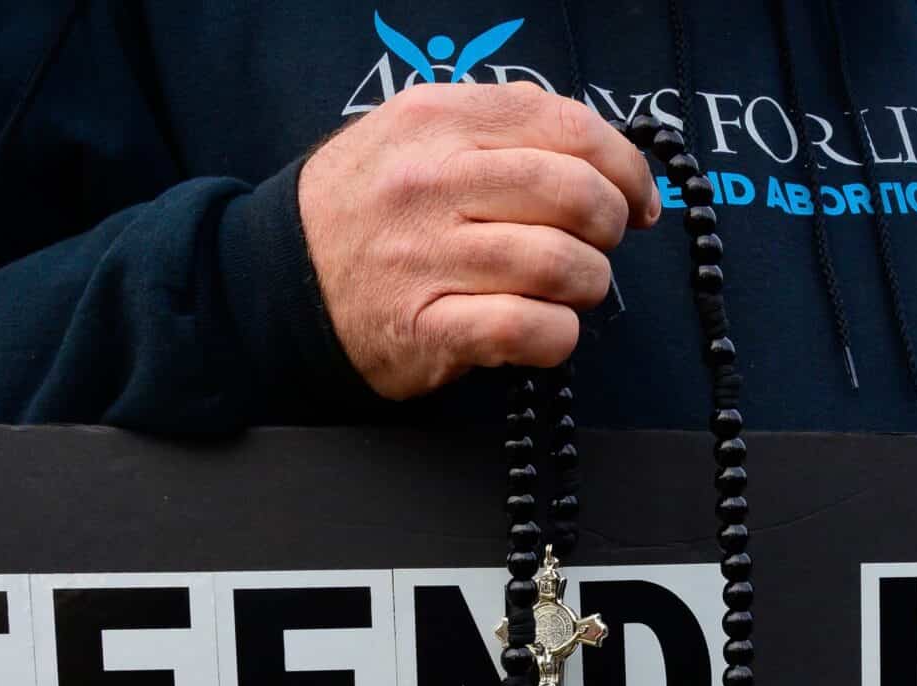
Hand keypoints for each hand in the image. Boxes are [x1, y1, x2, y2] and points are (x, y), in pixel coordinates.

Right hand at [298, 83, 661, 399]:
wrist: (280, 282)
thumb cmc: (367, 210)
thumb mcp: (418, 135)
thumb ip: (501, 132)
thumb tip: (603, 160)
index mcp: (440, 120)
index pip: (567, 127)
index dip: (625, 167)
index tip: (636, 200)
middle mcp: (432, 182)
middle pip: (574, 196)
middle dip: (609, 228)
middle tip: (598, 247)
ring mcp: (426, 257)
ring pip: (560, 264)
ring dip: (586, 286)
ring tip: (567, 291)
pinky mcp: (426, 328)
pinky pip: (527, 329)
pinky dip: (558, 336)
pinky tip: (546, 332)